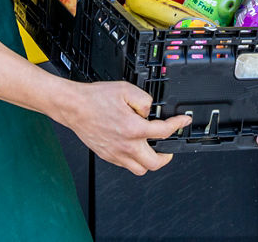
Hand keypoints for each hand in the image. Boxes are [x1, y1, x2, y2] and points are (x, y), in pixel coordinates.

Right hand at [65, 81, 190, 174]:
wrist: (74, 107)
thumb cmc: (95, 98)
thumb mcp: (126, 89)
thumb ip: (144, 100)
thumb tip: (151, 111)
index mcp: (133, 128)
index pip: (164, 132)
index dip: (178, 125)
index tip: (183, 122)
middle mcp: (126, 145)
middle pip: (155, 162)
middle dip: (167, 156)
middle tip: (169, 148)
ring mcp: (116, 153)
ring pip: (140, 169)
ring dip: (150, 162)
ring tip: (152, 152)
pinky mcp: (107, 155)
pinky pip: (126, 166)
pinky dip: (134, 160)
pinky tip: (134, 149)